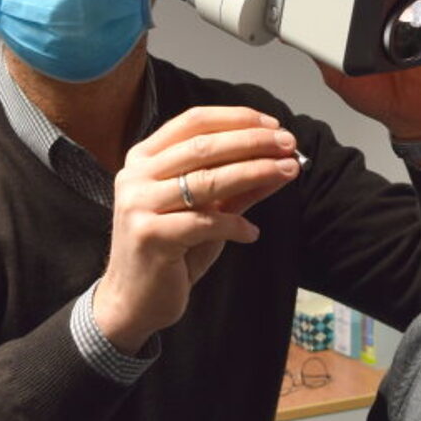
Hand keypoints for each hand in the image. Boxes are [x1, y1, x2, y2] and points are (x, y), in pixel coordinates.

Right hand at [93, 106, 300, 353]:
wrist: (132, 302)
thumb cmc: (170, 252)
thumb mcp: (204, 211)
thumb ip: (236, 186)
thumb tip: (280, 160)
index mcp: (144, 158)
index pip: (193, 122)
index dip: (236, 118)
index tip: (273, 125)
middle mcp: (136, 175)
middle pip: (203, 146)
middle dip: (252, 141)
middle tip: (288, 143)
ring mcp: (139, 204)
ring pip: (207, 180)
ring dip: (255, 171)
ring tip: (288, 170)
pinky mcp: (150, 236)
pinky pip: (205, 223)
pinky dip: (235, 225)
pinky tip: (251, 233)